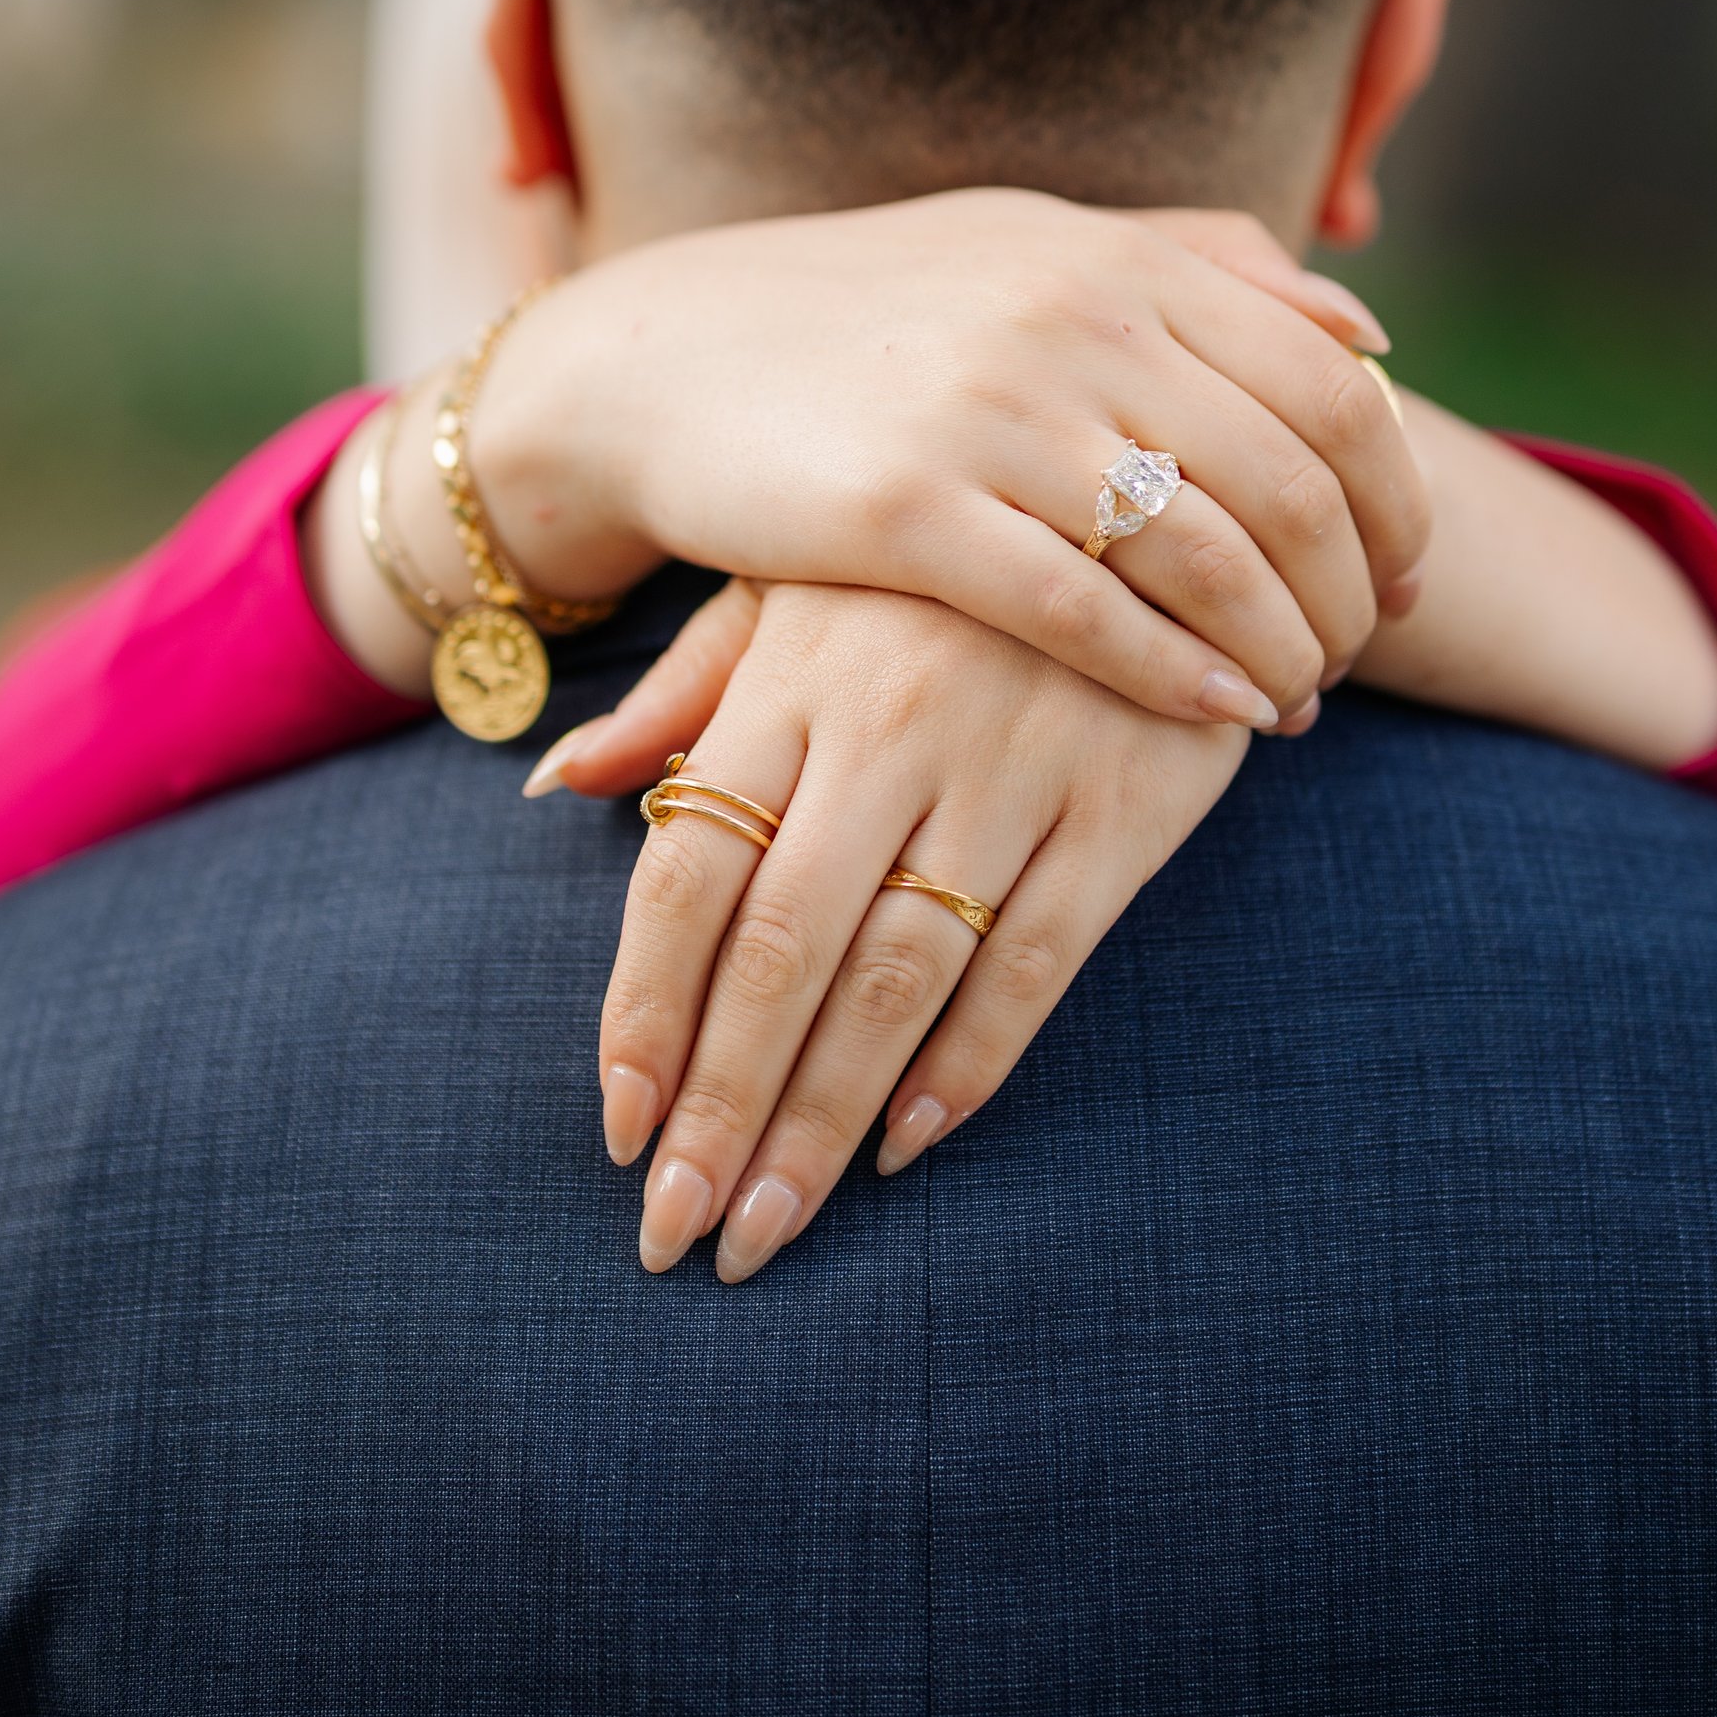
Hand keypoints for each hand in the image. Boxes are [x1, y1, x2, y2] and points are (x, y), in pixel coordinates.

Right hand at [476, 190, 1426, 729]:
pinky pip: (1086, 613)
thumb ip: (1206, 268)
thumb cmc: (872, 314)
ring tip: (1293, 702)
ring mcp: (990, 414)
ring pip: (1208, 553)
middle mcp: (1073, 321)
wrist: (663, 357)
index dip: (1396, 497)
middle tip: (1354, 658)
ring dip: (1279, 647)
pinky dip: (1176, 674)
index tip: (1403, 576)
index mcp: (1120, 259)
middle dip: (1350, 591)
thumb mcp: (1038, 246)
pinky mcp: (908, 512)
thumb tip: (1368, 332)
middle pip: (1292, 480)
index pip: (1333, 385)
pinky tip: (1215, 717)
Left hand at [550, 577, 1251, 1281]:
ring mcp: (1012, 766)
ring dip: (823, 1119)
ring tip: (766, 1226)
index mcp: (793, 673)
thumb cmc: (941, 562)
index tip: (617, 1126)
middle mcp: (892, 724)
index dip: (643, 1010)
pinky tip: (902, 1146)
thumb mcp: (801, 584)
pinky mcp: (1124, 805)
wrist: (1158, 485)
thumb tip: (557, 784)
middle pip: (780, 950)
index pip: (687, 871)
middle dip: (721, 1106)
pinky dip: (966, 1065)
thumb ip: (686, 692)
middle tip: (676, 1231)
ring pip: (897, 976)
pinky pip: (1034, 961)